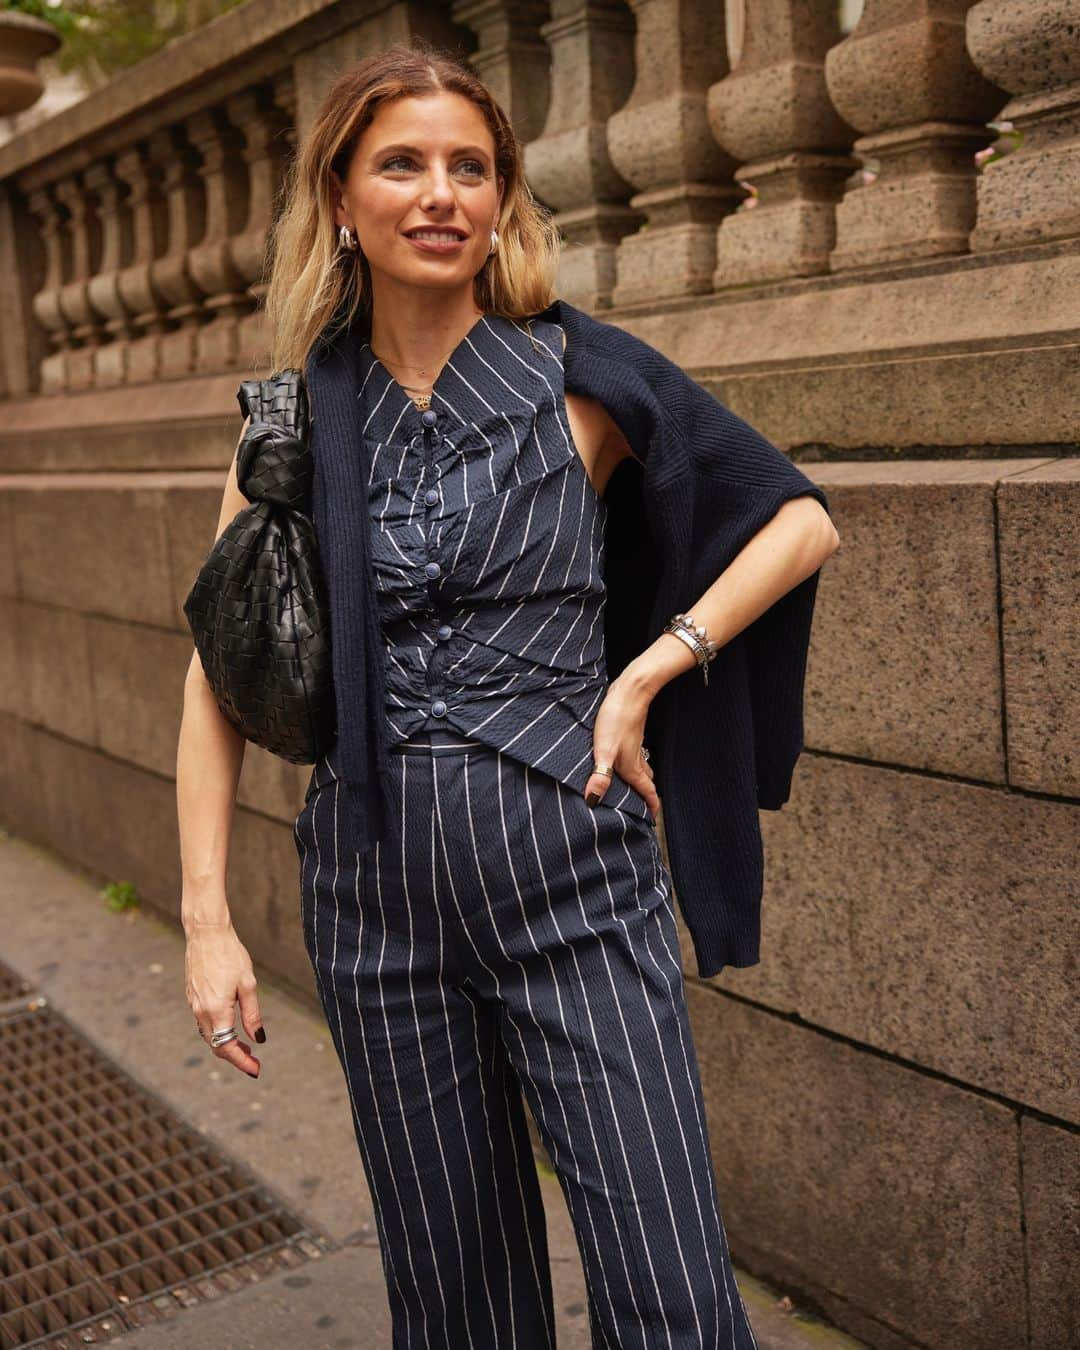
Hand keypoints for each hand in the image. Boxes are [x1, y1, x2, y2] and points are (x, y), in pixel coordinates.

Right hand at [185, 915, 264, 1077]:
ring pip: (209, 1035)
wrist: (206, 933)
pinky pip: (204, 1022)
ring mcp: (193, 1004)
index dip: (242, 1062)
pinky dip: (217, 1031)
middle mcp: (201, 1011)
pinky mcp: (191, 996)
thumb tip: (258, 1039)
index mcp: (216, 1010)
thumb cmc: (230, 955)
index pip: (227, 1048)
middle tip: (254, 1061)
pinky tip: (230, 1027)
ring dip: (226, 1044)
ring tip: (246, 1047)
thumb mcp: (248, 984)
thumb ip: (252, 1015)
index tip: (256, 1070)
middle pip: (216, 1045)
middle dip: (235, 1056)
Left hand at [583, 675, 659, 819]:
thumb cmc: (617, 719)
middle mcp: (636, 758)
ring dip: (640, 779)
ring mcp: (634, 745)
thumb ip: (600, 776)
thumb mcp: (604, 750)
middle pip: (644, 782)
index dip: (651, 806)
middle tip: (643, 807)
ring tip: (634, 788)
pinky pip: (634, 755)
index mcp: (632, 767)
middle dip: (645, 795)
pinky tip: (622, 759)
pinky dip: (632, 764)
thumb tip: (593, 800)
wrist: (630, 691)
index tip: (653, 819)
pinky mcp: (629, 734)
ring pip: (641, 768)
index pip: (646, 791)